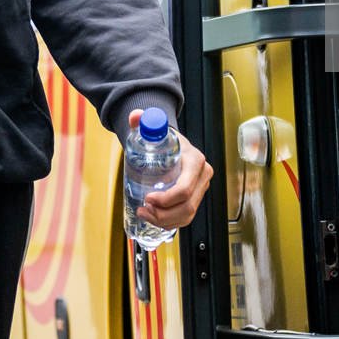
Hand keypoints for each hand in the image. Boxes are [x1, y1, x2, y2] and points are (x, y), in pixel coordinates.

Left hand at [127, 110, 213, 230]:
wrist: (172, 146)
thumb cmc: (164, 140)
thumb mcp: (153, 130)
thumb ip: (142, 121)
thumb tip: (136, 116)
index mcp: (195, 160)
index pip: (185, 188)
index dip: (166, 199)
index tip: (147, 198)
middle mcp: (203, 176)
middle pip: (187, 206)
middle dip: (163, 214)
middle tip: (143, 210)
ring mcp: (201, 189)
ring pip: (188, 215)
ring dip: (165, 221)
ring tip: (145, 215)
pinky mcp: (196, 198)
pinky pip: (186, 217)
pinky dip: (171, 223)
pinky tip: (155, 219)